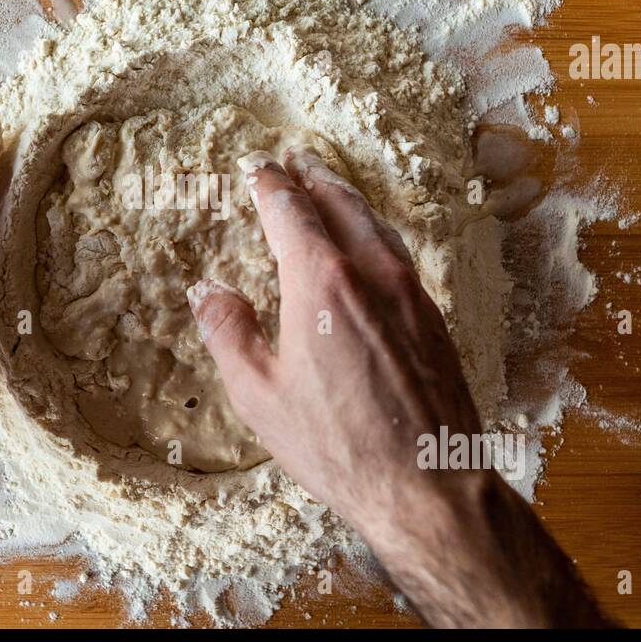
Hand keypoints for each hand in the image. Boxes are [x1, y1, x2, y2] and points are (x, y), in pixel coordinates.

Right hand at [187, 146, 480, 542]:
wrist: (430, 484)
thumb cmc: (340, 446)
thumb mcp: (260, 395)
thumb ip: (229, 334)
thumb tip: (208, 292)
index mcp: (322, 283)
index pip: (290, 212)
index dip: (269, 185)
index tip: (256, 168)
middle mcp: (371, 274)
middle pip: (340, 203)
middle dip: (312, 175)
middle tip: (294, 157)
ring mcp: (410, 293)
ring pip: (375, 224)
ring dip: (347, 197)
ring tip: (329, 187)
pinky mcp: (433, 317)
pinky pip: (398, 253)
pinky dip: (374, 231)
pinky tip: (370, 245)